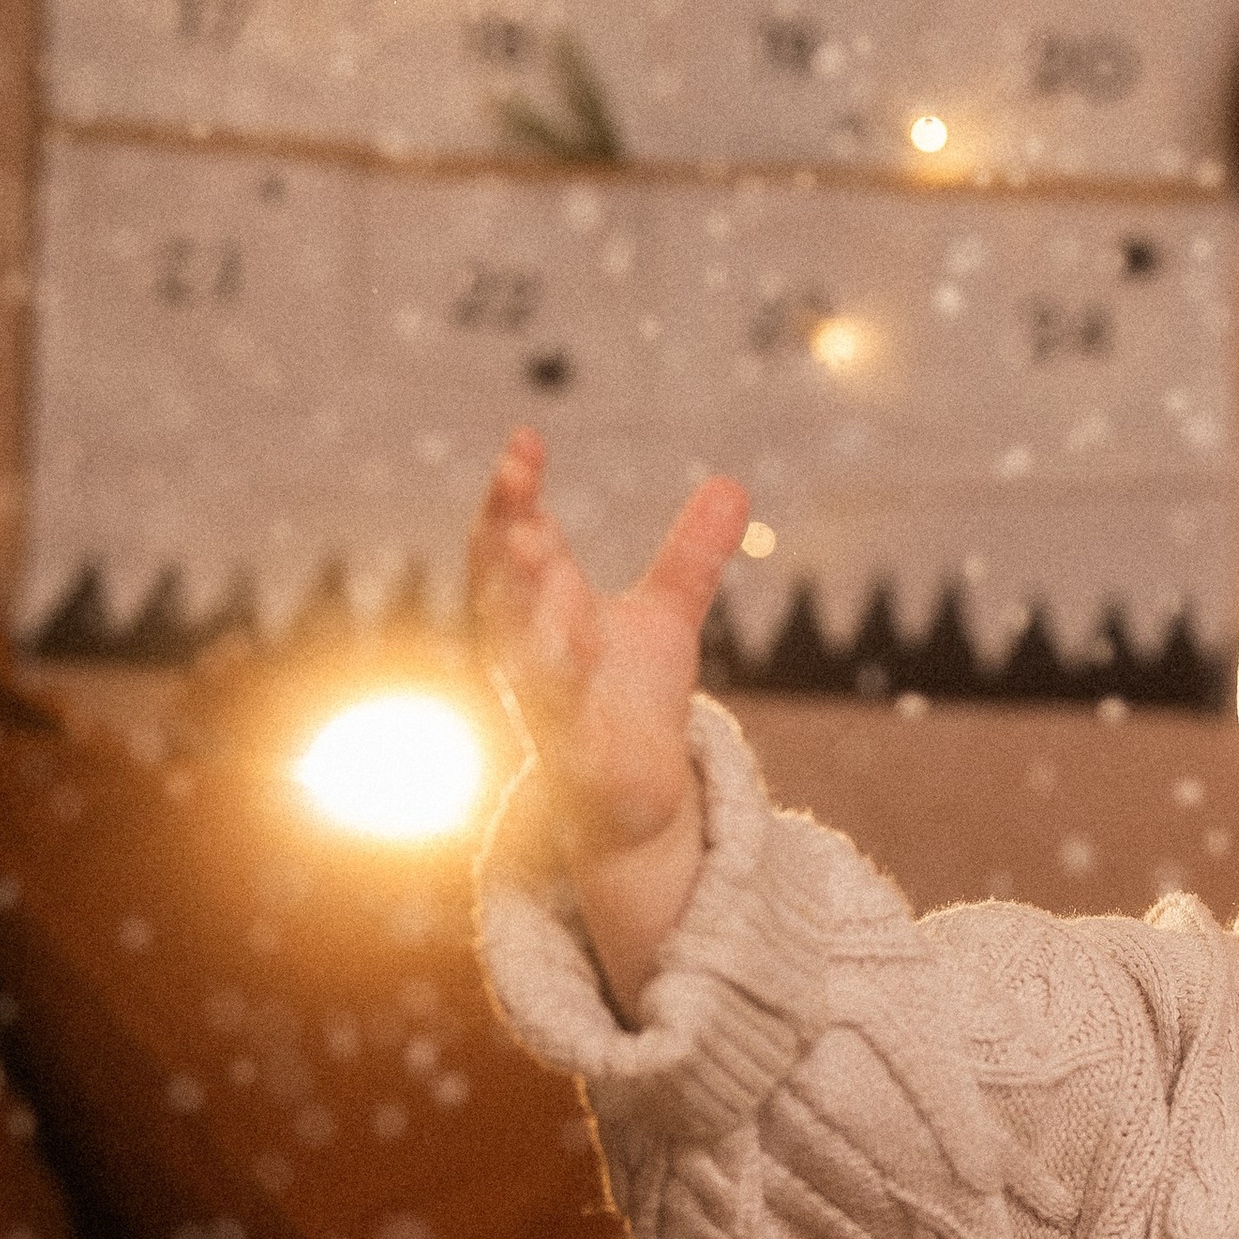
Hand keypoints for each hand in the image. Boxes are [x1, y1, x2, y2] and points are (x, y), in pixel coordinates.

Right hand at [468, 428, 749, 1007]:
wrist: (632, 798)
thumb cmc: (629, 699)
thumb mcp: (665, 620)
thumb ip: (691, 558)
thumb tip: (733, 484)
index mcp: (538, 613)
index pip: (509, 546)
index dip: (510, 496)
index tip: (525, 441)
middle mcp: (528, 659)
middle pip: (504, 602)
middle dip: (509, 560)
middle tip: (526, 516)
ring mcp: (545, 715)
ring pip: (530, 669)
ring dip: (537, 628)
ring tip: (551, 578)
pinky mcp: (574, 767)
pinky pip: (566, 734)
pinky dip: (572, 702)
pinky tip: (584, 660)